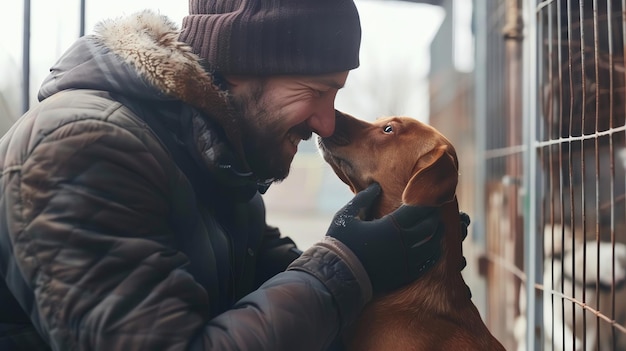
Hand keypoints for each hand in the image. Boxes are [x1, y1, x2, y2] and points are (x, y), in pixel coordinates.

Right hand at [326, 183, 442, 293]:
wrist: (338, 276)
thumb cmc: (341, 243)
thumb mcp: (348, 216)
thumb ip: (364, 199)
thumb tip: (376, 187)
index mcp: (391, 226)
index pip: (417, 210)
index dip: (426, 203)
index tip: (430, 198)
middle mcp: (403, 243)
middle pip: (429, 227)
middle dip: (434, 217)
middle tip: (435, 211)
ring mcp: (406, 261)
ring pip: (432, 245)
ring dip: (438, 235)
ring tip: (440, 228)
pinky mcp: (405, 274)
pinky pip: (427, 264)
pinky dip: (434, 254)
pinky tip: (434, 249)